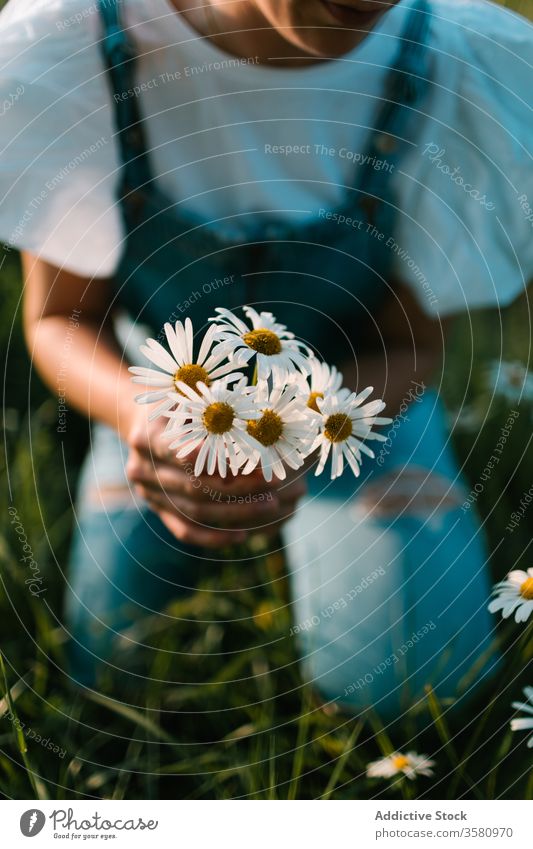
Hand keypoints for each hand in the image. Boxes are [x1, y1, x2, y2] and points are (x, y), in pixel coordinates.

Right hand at [124, 403, 306, 547]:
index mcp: (147, 436)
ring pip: (194, 513)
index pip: (185, 455)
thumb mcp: (189, 395)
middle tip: (275, 483)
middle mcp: (142, 469)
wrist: (146, 423)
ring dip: (234, 513)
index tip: (258, 460)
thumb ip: (213, 408)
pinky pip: (185, 531)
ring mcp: (149, 494)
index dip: (221, 460)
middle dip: (239, 488)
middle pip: (194, 487)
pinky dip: (214, 538)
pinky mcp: (158, 511)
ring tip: (269, 505)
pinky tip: (243, 536)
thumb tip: (256, 422)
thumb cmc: (179, 403)